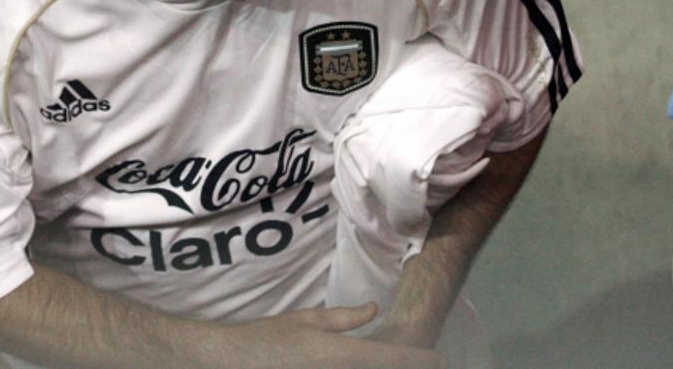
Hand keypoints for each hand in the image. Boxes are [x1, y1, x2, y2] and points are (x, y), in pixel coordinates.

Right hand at [227, 303, 445, 367]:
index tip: (440, 359)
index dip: (421, 360)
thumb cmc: (268, 338)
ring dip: (385, 368)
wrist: (232, 362)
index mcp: (341, 355)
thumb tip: (373, 310)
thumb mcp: (308, 320)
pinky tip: (368, 364)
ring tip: (399, 361)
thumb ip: (344, 319)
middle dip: (404, 366)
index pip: (392, 359)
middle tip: (424, 360)